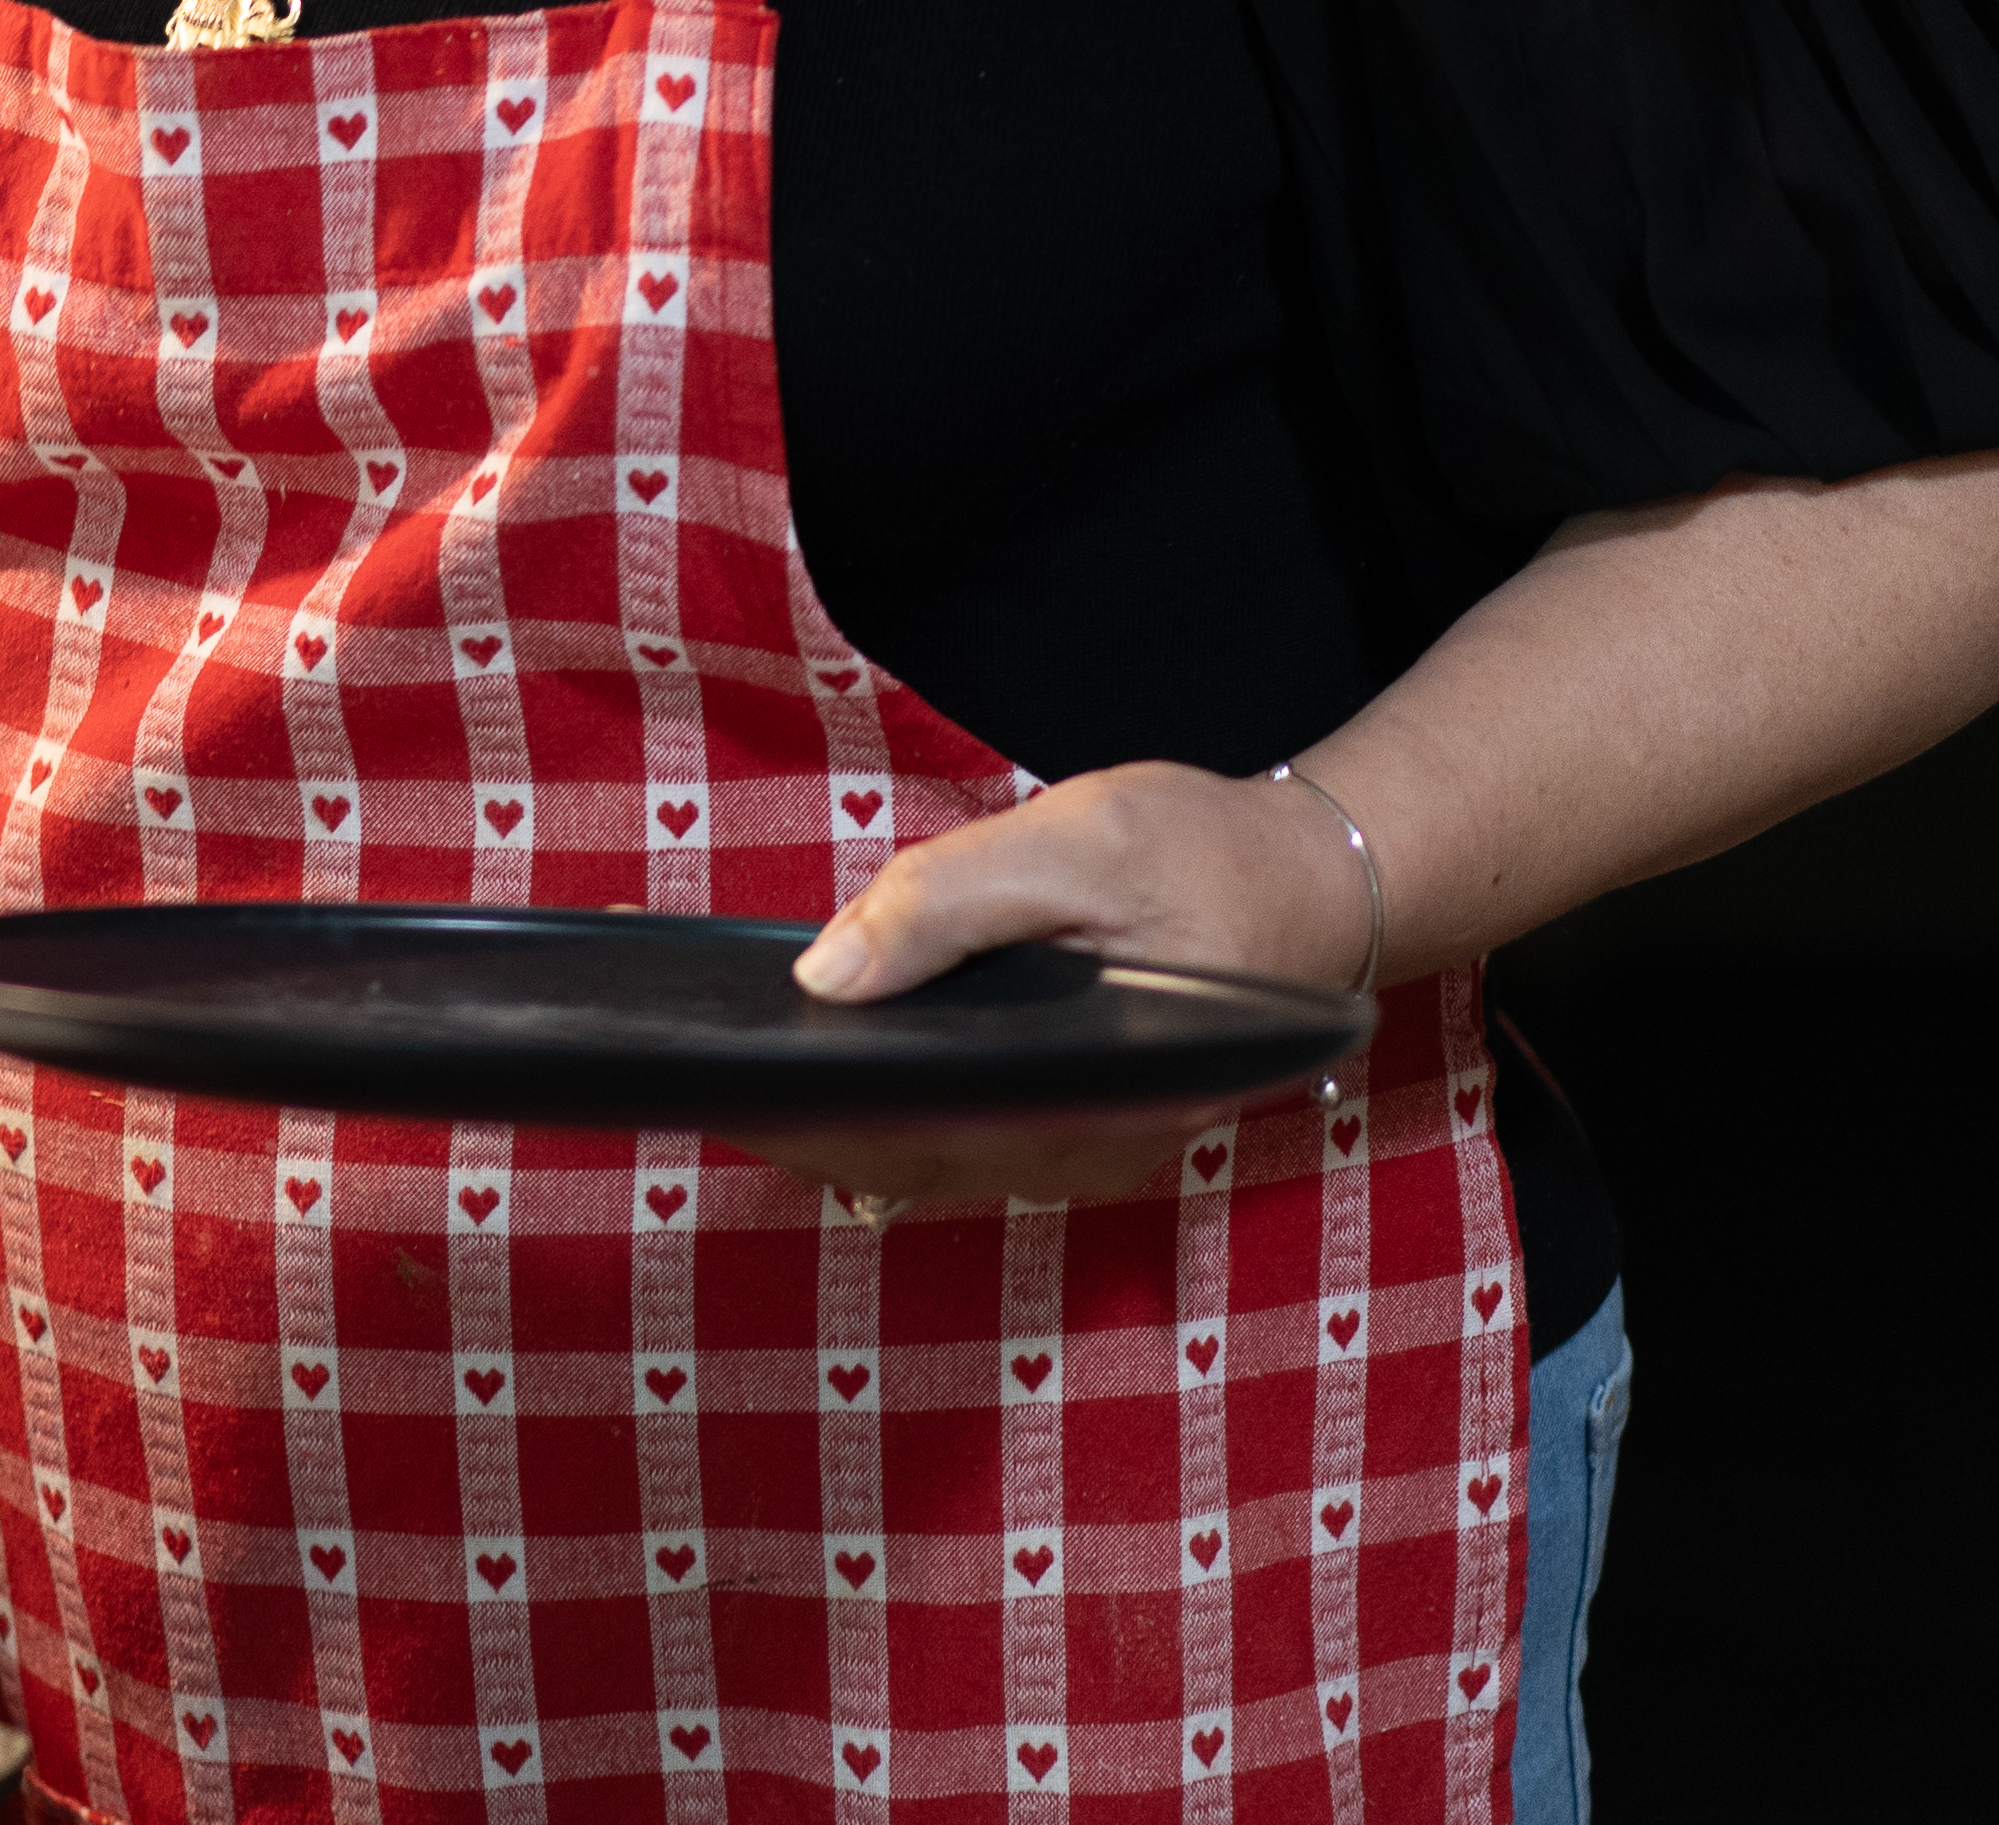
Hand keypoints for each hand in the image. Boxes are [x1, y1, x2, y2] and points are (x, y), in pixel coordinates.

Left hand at [726, 761, 1369, 1208]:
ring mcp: (1069, 1147)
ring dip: (821, 1106)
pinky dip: (877, 1094)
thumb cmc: (1207, 855)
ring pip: (912, 1151)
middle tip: (680, 1045)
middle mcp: (1070, 1152)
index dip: (789, 1108)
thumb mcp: (1077, 842)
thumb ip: (946, 904)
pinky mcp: (1063, 1120)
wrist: (1317, 884)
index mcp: (1077, 1099)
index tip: (701, 1068)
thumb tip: (825, 979)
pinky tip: (821, 1046)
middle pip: (888, 1156)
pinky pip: (948, 1129)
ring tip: (726, 1043)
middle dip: (781, 1108)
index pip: (895, 1134)